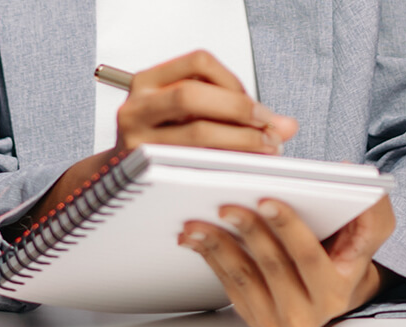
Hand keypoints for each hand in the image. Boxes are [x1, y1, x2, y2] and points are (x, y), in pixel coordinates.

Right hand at [18, 51, 298, 227]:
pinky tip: (242, 172)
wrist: (116, 183)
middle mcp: (136, 107)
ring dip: (240, 141)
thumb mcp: (194, 119)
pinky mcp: (143, 171)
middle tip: (269, 131)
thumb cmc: (165, 145)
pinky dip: (225, 166)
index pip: (198, 63)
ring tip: (264, 152)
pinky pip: (192, 166)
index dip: (235, 82)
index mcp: (148, 82)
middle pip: (193, 95)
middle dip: (240, 111)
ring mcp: (136, 140)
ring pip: (195, 133)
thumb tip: (288, 126)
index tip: (257, 108)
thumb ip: (239, 113)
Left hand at [178, 196, 395, 326]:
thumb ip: (371, 204)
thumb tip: (344, 171)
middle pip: (272, 266)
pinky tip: (195, 238)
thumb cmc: (348, 254)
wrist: (334, 289)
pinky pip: (228, 286)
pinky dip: (210, 258)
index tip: (266, 200)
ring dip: (218, 246)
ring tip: (198, 222)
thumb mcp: (372, 230)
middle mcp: (308, 313)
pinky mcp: (255, 318)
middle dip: (248, 231)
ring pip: (244, 277)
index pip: (308, 255)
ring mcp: (278, 320)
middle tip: (225, 205)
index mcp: (337, 291)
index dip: (287, 227)